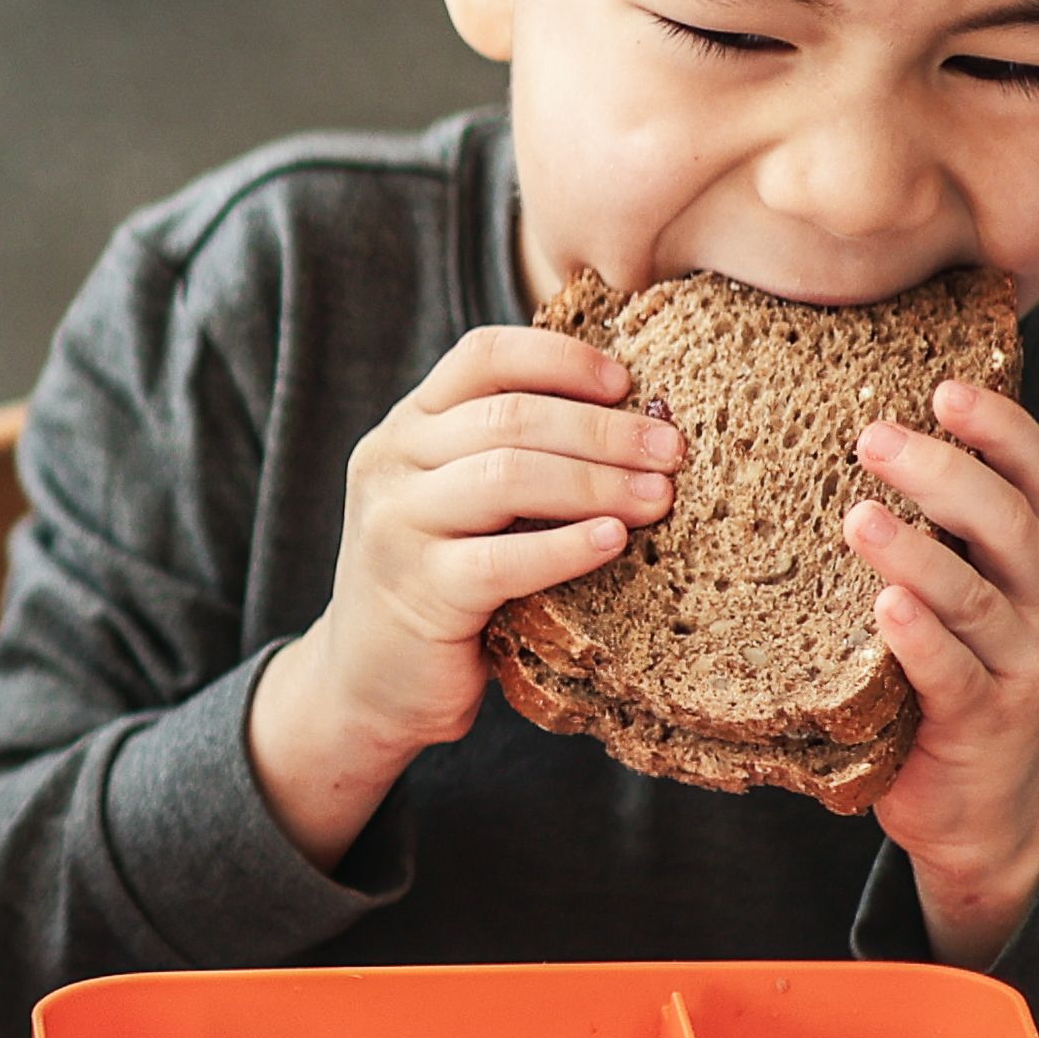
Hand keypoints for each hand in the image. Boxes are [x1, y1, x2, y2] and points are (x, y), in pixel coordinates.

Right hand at [247, 324, 684, 863]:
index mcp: (409, 426)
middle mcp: (392, 462)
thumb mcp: (461, 502)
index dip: (560, 358)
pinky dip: (567, 546)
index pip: (483, 356)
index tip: (626, 382)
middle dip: (603, 430)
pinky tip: (615, 541)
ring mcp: (398, 525)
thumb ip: (512, 455)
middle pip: (509, 416)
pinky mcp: (418, 590)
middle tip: (670, 450)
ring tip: (658, 497)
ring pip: (506, 475)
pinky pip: (503, 559)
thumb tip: (637, 422)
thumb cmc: (442, 582)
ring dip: (596, 481)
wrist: (368, 681)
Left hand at [853, 379, 1038, 964]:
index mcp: (1034, 560)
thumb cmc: (943, 676)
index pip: (1037, 476)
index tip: (944, 387)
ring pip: (977, 596)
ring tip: (857, 518)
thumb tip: (848, 432)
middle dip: (946, 472)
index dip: (1000, 427)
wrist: (976, 806)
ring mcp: (1022, 666)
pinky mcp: (987, 723)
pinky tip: (885, 608)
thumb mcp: (952, 596)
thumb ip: (930, 532)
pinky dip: (921, 638)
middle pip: (1009, 523)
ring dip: (917, 553)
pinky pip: (954, 674)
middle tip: (872, 435)